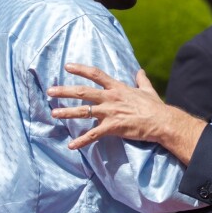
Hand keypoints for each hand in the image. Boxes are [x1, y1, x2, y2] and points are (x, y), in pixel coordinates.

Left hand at [48, 63, 205, 163]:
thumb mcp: (147, 89)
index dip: (80, 69)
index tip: (67, 66)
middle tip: (50, 91)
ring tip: (53, 113)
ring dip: (67, 112)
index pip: (95, 74)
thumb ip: (141, 80)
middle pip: (83, 92)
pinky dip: (81, 141)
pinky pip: (93, 135)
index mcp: (117, 87)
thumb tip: (140, 71)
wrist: (162, 121)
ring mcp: (110, 112)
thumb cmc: (155, 106)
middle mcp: (110, 98)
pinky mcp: (112, 127)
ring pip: (83, 112)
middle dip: (65, 91)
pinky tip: (71, 145)